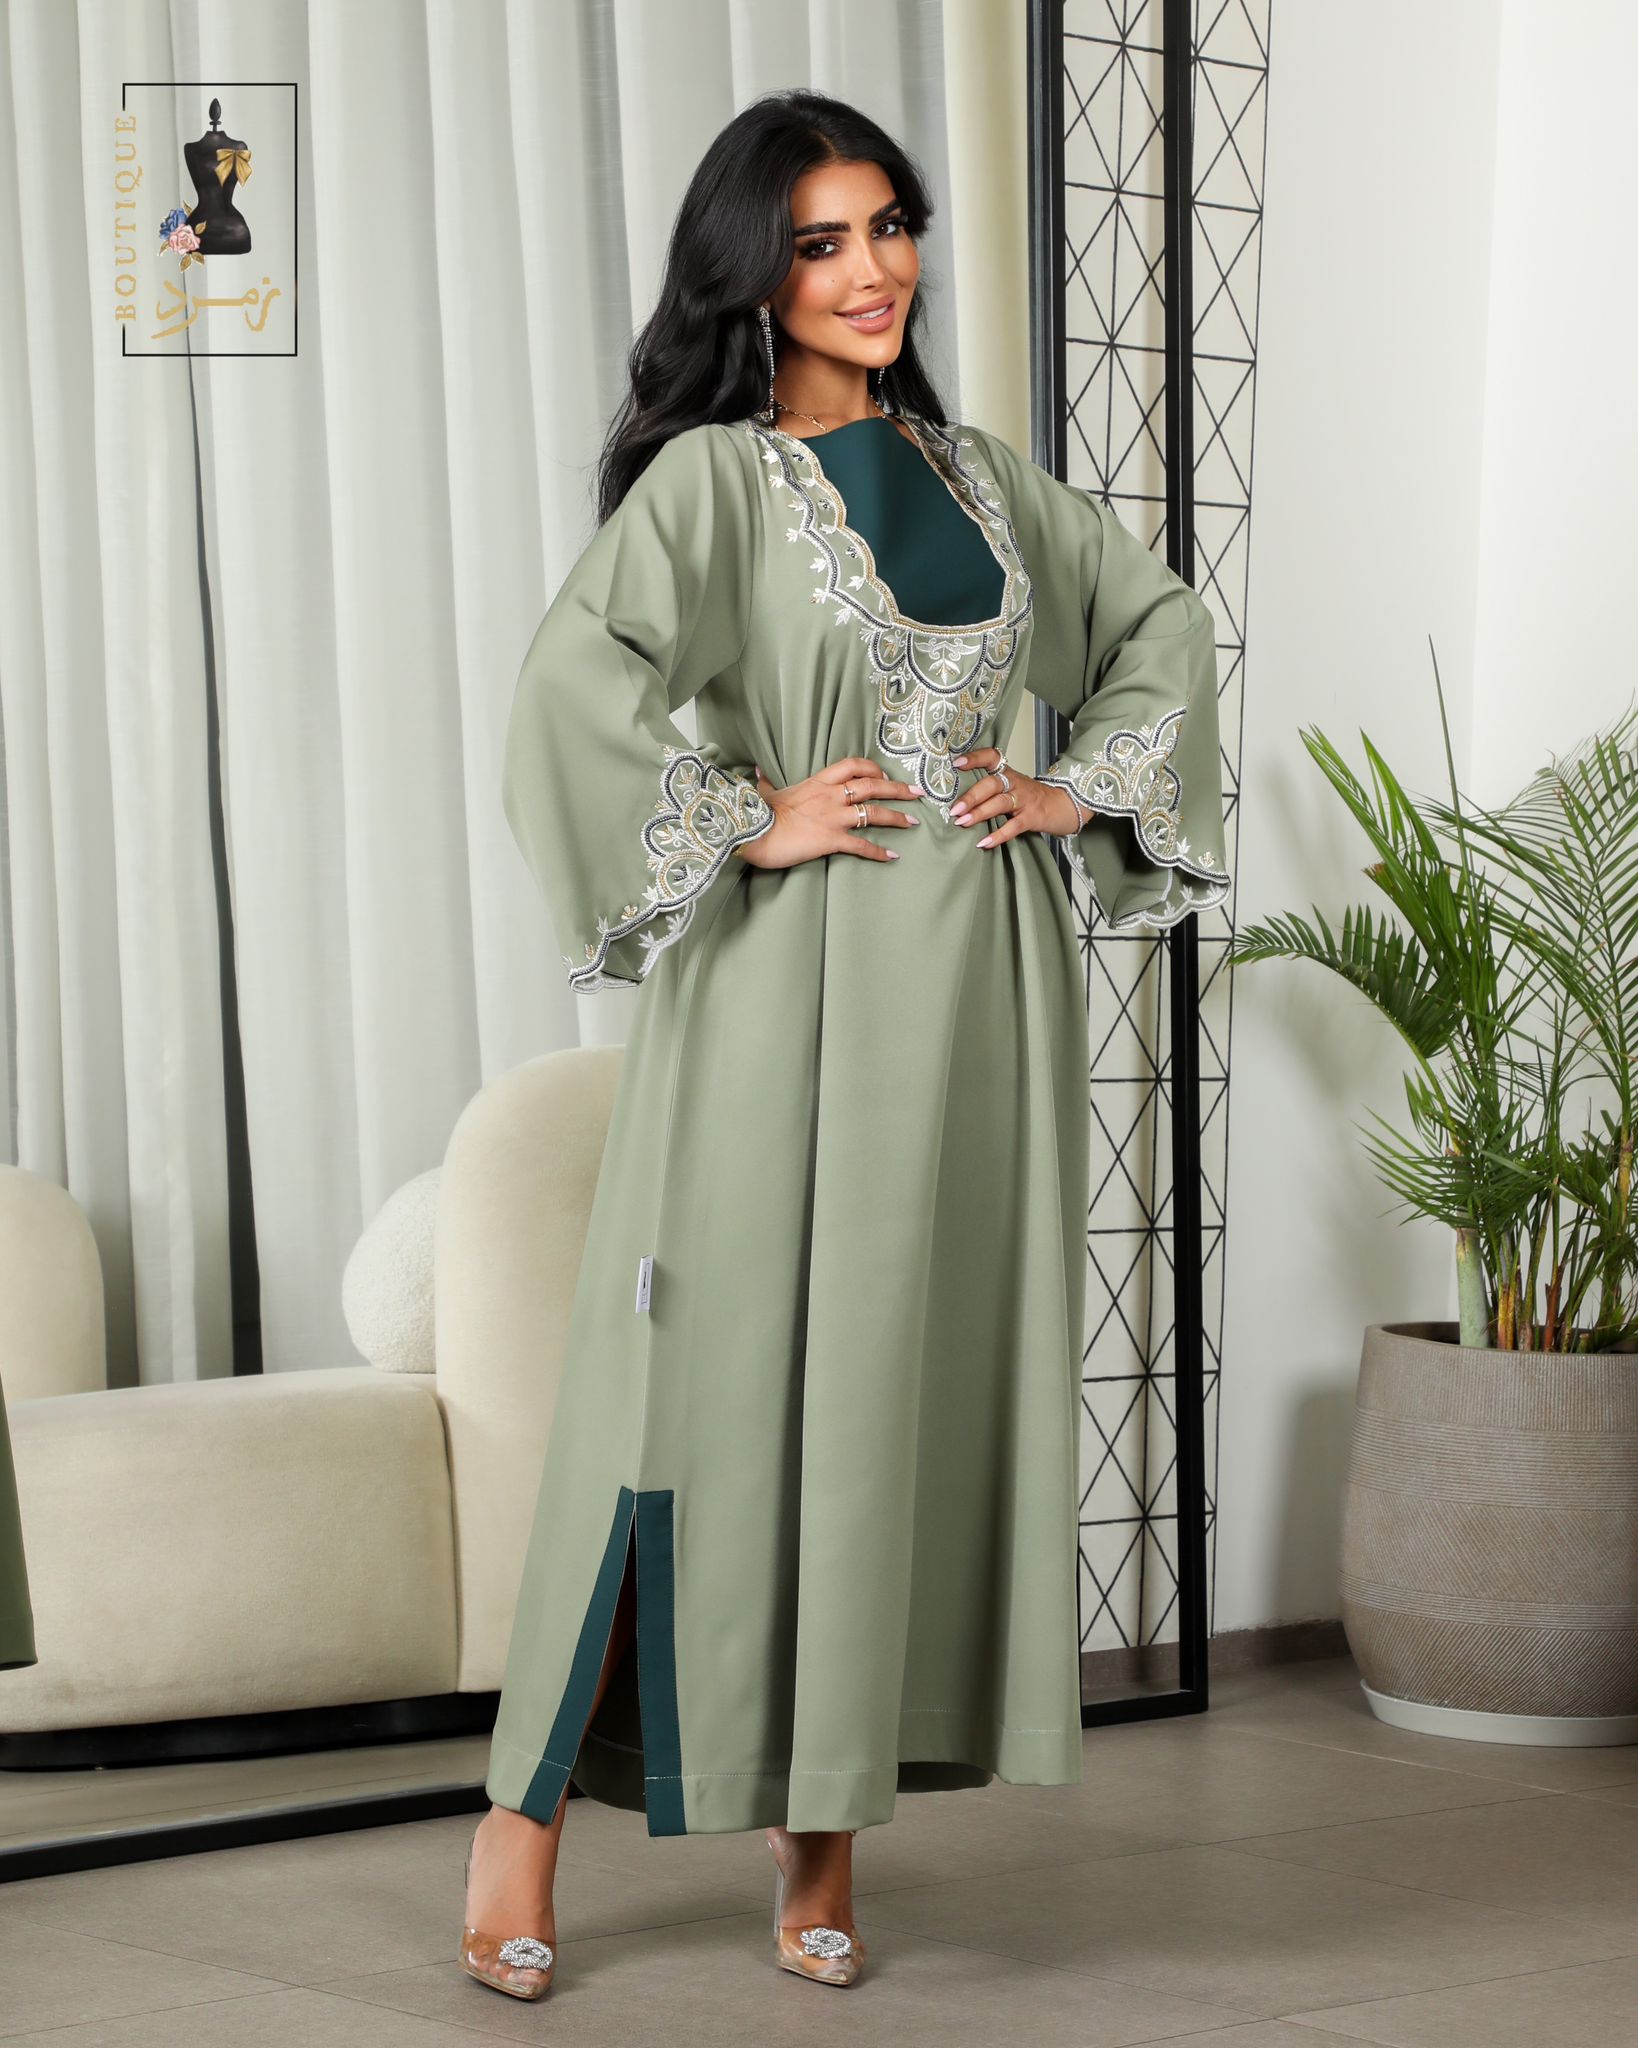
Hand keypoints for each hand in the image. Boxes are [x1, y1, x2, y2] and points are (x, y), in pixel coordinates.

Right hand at [735, 756, 922, 868]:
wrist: (753, 831)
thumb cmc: (758, 813)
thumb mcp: (765, 793)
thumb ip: (766, 783)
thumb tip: (758, 773)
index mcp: (818, 782)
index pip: (853, 766)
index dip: (872, 769)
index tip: (884, 774)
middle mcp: (831, 796)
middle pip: (872, 786)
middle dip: (898, 789)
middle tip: (917, 793)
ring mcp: (833, 817)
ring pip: (873, 813)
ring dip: (896, 818)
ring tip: (913, 822)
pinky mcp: (831, 840)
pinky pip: (861, 845)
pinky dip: (878, 852)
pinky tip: (892, 857)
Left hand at [947, 746, 1085, 846]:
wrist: (1064, 805)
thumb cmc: (1032, 798)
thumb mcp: (1011, 787)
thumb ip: (990, 790)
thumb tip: (957, 802)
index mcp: (1008, 773)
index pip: (991, 758)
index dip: (975, 758)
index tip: (957, 764)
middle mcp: (1015, 783)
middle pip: (992, 784)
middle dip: (971, 796)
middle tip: (954, 809)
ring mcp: (1025, 800)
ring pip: (1000, 803)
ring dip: (980, 812)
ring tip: (962, 822)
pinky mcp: (1032, 817)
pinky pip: (1013, 827)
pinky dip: (998, 835)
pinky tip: (983, 843)